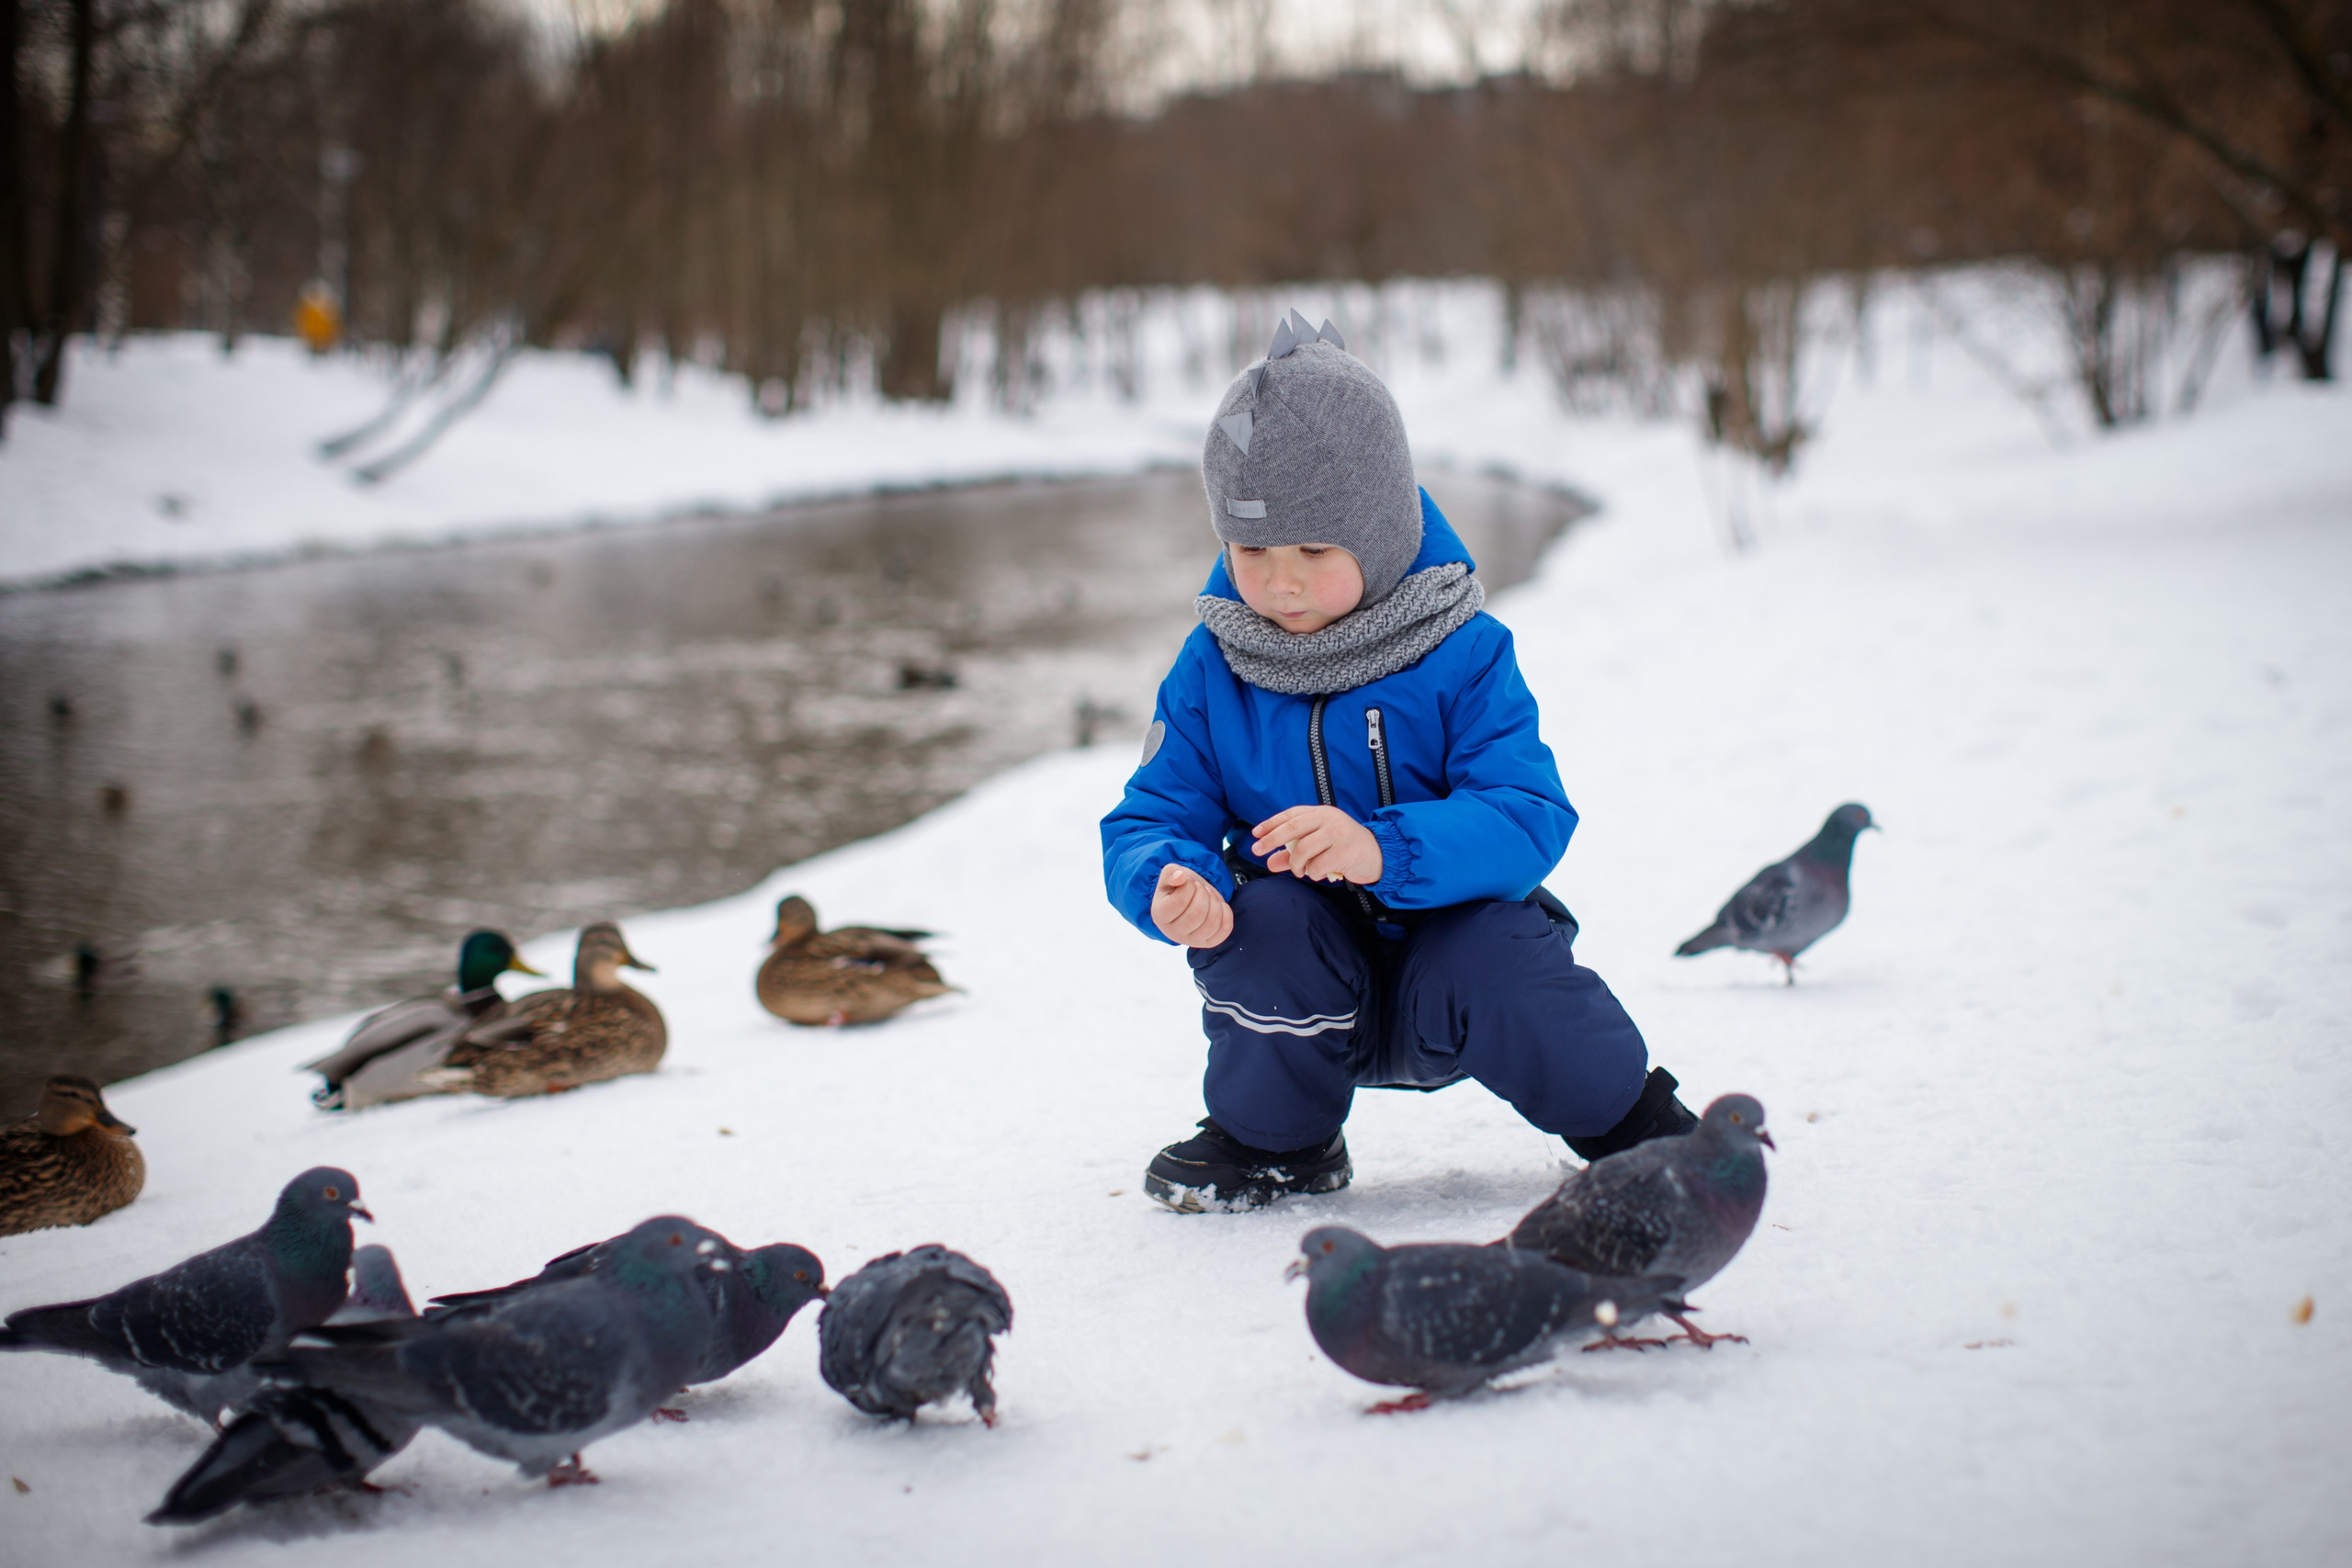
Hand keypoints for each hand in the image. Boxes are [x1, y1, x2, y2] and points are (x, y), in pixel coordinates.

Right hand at [1151, 864, 1233, 947]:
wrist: (1188, 898)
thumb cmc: (1178, 886)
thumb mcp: (1171, 874)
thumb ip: (1172, 872)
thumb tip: (1181, 876)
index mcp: (1160, 915)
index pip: (1179, 902)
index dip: (1189, 887)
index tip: (1188, 882)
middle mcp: (1173, 932)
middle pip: (1197, 914)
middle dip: (1203, 894)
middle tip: (1200, 888)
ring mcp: (1192, 940)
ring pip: (1212, 923)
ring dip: (1215, 903)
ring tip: (1209, 896)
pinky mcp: (1208, 942)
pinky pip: (1224, 930)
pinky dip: (1226, 913)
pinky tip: (1219, 905)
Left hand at [1251, 805, 1382, 885]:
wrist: (1379, 855)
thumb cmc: (1344, 849)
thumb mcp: (1318, 848)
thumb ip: (1293, 854)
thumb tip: (1269, 862)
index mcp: (1321, 813)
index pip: (1291, 814)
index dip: (1271, 823)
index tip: (1255, 833)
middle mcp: (1328, 818)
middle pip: (1292, 827)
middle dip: (1272, 840)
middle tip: (1257, 851)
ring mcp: (1337, 833)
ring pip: (1302, 849)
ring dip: (1296, 865)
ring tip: (1301, 871)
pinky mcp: (1345, 850)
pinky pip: (1317, 865)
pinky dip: (1313, 873)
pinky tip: (1321, 873)